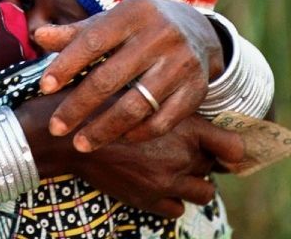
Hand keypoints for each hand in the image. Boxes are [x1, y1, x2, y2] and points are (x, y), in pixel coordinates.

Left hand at [35, 0, 224, 150]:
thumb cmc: (137, 27)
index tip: (43, 88)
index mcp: (132, 12)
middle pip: (110, 78)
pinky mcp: (197, 90)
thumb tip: (37, 36)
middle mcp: (160, 35)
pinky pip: (163, 120)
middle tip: (56, 128)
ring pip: (136, 105)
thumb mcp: (108, 22)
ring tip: (80, 143)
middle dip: (78, 106)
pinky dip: (137, 133)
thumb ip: (75, 33)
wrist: (196, 31)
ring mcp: (181, 63)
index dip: (66, 65)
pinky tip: (116, 139)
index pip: (92, 41)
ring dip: (105, 129)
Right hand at [73, 114, 244, 217]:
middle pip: (212, 166)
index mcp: (183, 124)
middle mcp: (181, 155)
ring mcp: (165, 181)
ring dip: (191, 180)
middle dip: (200, 156)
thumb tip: (182, 101)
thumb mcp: (132, 85)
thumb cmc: (96, 100)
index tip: (216, 142)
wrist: (61, 132)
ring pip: (203, 191)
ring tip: (170, 165)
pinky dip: (171, 198)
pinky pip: (177, 208)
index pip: (232, 146)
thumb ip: (163, 97)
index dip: (227, 145)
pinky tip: (155, 180)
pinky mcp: (147, 199)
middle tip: (178, 144)